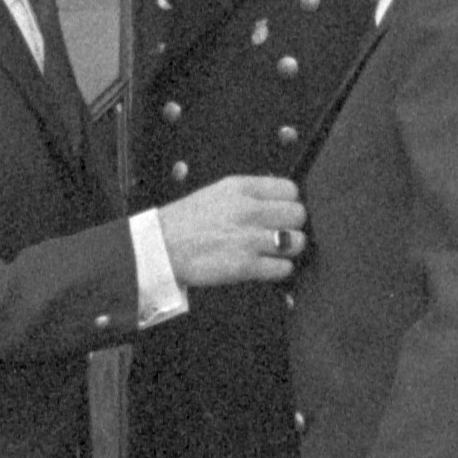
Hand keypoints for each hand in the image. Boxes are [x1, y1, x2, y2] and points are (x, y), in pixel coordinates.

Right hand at [161, 172, 304, 289]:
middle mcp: (248, 211)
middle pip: (298, 214)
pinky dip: (278, 269)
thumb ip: (249, 194)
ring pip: (296, 242)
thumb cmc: (185, 222)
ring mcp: (248, 239)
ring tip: (274, 251)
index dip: (288, 202)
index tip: (279, 212)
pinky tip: (265, 266)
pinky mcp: (245, 266)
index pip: (291, 190)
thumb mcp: (217, 193)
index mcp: (241, 188)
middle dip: (291, 225)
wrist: (158, 248)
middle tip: (278, 233)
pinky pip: (283, 268)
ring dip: (288, 249)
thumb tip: (278, 201)